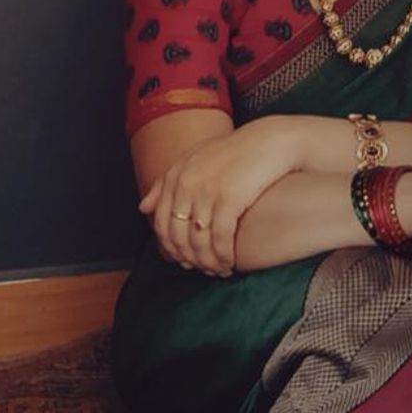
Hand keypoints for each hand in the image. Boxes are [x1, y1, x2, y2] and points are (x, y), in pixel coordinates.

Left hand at [138, 117, 299, 275]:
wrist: (269, 142)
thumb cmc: (234, 152)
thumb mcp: (194, 160)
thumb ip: (166, 183)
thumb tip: (143, 208)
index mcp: (174, 176)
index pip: (161, 224)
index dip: (171, 248)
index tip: (185, 260)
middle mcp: (185, 184)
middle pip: (177, 236)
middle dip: (189, 259)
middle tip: (203, 270)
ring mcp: (206, 192)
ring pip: (198, 242)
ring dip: (207, 262)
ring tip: (218, 270)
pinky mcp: (229, 199)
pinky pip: (220, 238)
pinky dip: (223, 256)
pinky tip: (229, 263)